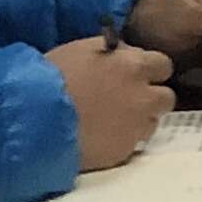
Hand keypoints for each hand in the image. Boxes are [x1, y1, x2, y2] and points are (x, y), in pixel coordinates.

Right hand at [45, 34, 174, 166]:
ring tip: (114, 121)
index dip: (150, 70)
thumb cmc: (52, 77)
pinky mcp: (125, 150)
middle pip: (166, 97)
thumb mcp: (84, 50)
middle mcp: (144, 94)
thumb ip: (114, 52)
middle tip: (130, 100)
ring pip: (153, 122)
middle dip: (151, 97)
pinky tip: (103, 137)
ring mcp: (137, 125)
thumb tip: (128, 54)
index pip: (162, 64)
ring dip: (140, 120)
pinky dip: (123, 140)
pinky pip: (134, 143)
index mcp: (134, 65)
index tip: (136, 75)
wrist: (35, 117)